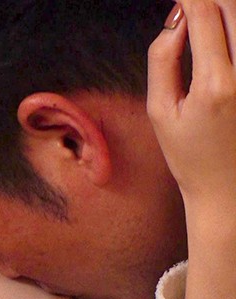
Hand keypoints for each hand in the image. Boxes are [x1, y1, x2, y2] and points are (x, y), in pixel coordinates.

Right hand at [148, 0, 235, 202]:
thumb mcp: (160, 110)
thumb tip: (175, 22)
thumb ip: (163, 60)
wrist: (227, 189)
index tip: (179, 0)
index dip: (189, 0)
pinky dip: (235, 35)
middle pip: (234, 9)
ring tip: (206, 21)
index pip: (205, 16)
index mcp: (216, 84)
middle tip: (192, 8)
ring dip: (227, 14)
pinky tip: (222, 42)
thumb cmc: (190, 156)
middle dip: (210, 1)